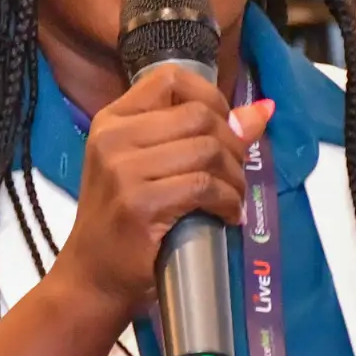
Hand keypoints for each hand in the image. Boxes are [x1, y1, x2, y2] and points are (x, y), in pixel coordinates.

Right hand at [51, 66, 273, 320]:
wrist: (93, 277)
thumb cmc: (123, 221)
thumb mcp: (151, 168)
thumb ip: (199, 134)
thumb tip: (263, 110)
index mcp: (112, 121)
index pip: (170, 78)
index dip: (210, 97)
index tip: (223, 129)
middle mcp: (113, 139)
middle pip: (198, 116)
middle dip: (232, 145)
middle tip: (235, 174)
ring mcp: (123, 172)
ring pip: (206, 151)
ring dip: (234, 177)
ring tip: (233, 198)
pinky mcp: (140, 205)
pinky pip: (203, 187)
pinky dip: (227, 201)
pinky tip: (227, 215)